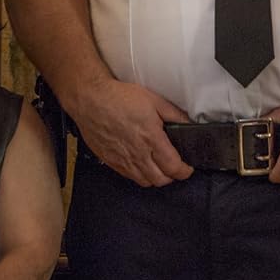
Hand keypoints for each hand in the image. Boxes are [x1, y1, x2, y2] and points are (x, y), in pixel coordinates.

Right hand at [70, 80, 193, 186]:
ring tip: (159, 167)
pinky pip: (129, 177)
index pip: (173, 167)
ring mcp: (123, 160)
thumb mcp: (154, 100)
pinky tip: (141, 164)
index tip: (187, 167)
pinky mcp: (111, 161)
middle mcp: (138, 154)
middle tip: (174, 167)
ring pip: (145, 182)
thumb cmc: (120, 97)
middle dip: (172, 176)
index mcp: (151, 139)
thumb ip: (174, 114)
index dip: (184, 171)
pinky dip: (139, 175)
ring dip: (155, 178)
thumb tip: (189, 124)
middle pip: (161, 180)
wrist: (90, 100)